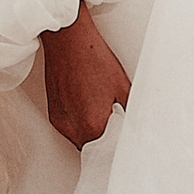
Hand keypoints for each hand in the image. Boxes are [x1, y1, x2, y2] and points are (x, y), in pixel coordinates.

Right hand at [41, 2, 129, 148]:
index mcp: (93, 124)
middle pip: (94, 150)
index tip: (126, 145)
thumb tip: (139, 128)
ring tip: (101, 113)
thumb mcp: (123, 86)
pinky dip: (80, 124)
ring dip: (92, 134)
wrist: (67, 39)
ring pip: (80, 141)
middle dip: (106, 143)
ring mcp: (61, 120)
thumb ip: (131, 113)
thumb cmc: (92, 57)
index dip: (119, 150)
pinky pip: (69, 129)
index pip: (109, 154)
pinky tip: (88, 106)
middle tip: (117, 127)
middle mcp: (73, 127)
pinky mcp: (53, 112)